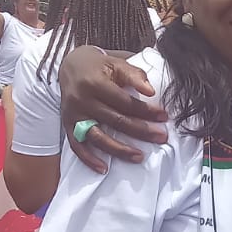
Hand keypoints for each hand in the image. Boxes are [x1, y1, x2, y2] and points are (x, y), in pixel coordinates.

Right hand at [59, 47, 167, 171]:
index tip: (164, 117)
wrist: (70, 65)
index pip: (125, 102)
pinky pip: (77, 146)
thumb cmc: (100, 66)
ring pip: (97, 137)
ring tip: (139, 156)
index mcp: (95, 83)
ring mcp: (74, 115)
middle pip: (115, 120)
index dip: (146, 111)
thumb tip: (151, 91)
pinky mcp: (67, 125)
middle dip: (141, 131)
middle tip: (161, 137)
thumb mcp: (117, 62)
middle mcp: (82, 100)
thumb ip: (134, 74)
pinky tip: (103, 168)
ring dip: (119, 149)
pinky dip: (89, 159)